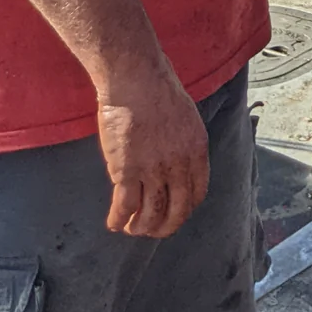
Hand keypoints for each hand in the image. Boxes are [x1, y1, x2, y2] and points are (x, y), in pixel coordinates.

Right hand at [97, 63, 210, 237]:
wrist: (136, 80)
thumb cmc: (159, 90)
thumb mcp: (186, 117)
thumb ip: (184, 143)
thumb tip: (177, 161)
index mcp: (196, 150)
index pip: (197, 193)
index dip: (185, 209)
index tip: (175, 214)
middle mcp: (178, 164)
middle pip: (176, 210)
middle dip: (164, 227)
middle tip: (153, 231)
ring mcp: (153, 170)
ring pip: (150, 214)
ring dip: (140, 227)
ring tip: (131, 228)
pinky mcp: (126, 171)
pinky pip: (124, 206)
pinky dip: (119, 219)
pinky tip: (114, 223)